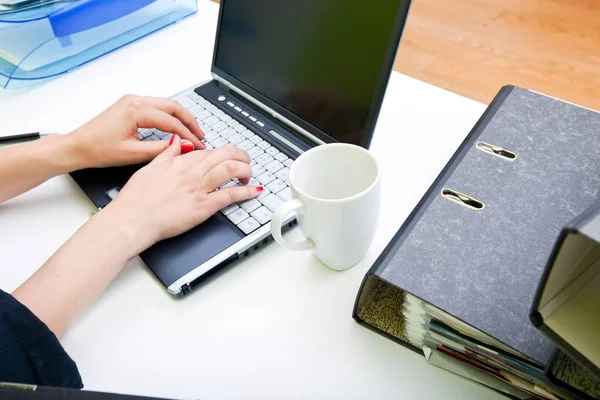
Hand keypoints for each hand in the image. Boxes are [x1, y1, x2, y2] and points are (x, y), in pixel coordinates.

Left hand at [68, 94, 204, 168]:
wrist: (77, 146)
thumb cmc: (98, 150)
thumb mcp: (134, 154)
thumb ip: (162, 149)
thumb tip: (184, 146)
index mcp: (136, 110)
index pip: (172, 122)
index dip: (188, 135)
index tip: (199, 145)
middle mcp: (135, 100)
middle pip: (173, 106)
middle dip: (190, 121)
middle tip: (201, 136)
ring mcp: (132, 100)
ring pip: (166, 104)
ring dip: (180, 117)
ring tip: (192, 132)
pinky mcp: (129, 104)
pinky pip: (156, 106)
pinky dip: (169, 115)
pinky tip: (175, 126)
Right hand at [101, 138, 262, 256]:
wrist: (130, 220)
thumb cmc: (135, 200)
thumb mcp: (149, 168)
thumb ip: (167, 153)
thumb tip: (177, 141)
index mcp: (179, 162)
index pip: (208, 151)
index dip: (222, 154)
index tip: (227, 158)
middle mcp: (191, 172)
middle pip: (224, 155)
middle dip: (240, 155)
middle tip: (246, 161)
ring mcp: (198, 189)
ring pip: (231, 169)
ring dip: (246, 169)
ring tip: (249, 174)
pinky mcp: (203, 206)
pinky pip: (230, 194)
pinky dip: (246, 191)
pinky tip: (254, 190)